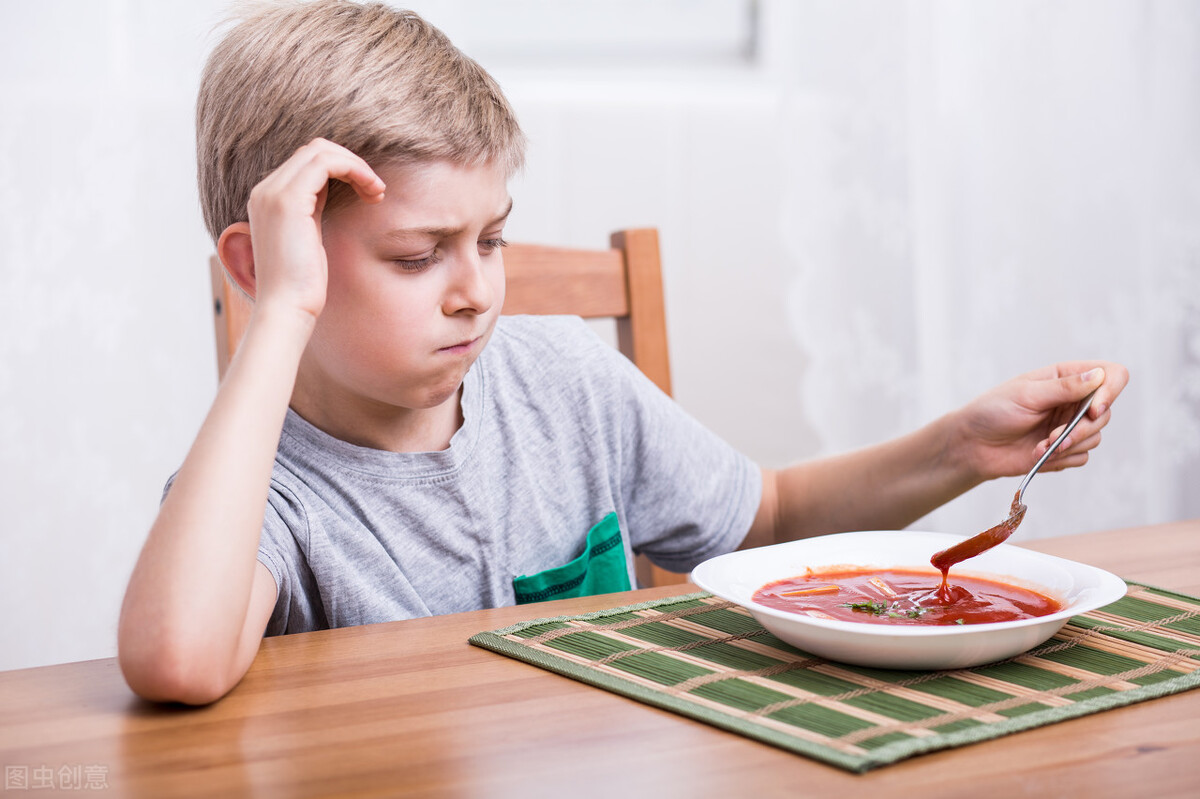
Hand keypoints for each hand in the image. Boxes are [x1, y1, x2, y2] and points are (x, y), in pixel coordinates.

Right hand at [220, 138, 385, 321]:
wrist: (286, 308)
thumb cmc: (302, 285)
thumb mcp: (309, 239)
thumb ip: (312, 211)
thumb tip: (331, 193)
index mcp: (268, 199)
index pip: (307, 163)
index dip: (342, 169)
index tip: (368, 193)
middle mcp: (266, 190)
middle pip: (314, 150)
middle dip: (351, 163)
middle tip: (376, 190)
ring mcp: (273, 193)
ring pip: (320, 151)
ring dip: (356, 166)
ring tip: (377, 191)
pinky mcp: (288, 200)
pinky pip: (325, 162)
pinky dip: (354, 169)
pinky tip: (371, 191)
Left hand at [956, 361, 1129, 481]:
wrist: (973, 444)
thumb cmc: (993, 411)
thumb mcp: (1027, 394)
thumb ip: (1064, 388)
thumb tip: (1098, 376)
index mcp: (1066, 377)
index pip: (1111, 375)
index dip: (1110, 391)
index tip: (1093, 410)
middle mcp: (1072, 400)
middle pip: (1105, 413)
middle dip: (1081, 429)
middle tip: (1054, 438)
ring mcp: (1069, 425)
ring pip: (1095, 437)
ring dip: (1068, 445)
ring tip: (1039, 447)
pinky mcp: (1064, 449)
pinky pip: (1082, 456)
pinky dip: (1062, 458)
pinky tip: (1037, 455)